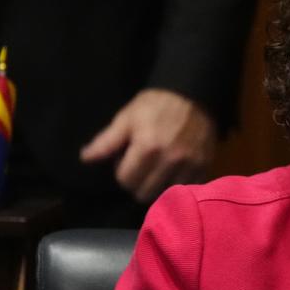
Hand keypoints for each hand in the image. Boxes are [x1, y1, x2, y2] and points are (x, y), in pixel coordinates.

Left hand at [80, 89, 217, 201]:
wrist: (194, 94)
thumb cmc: (156, 104)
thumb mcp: (127, 117)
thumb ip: (107, 141)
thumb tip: (85, 158)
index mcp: (147, 148)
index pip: (126, 181)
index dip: (122, 172)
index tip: (127, 160)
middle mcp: (170, 160)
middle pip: (144, 194)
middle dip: (138, 183)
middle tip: (141, 168)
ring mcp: (190, 165)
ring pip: (165, 195)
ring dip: (158, 186)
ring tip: (158, 170)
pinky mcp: (204, 167)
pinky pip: (186, 189)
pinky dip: (178, 184)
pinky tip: (174, 171)